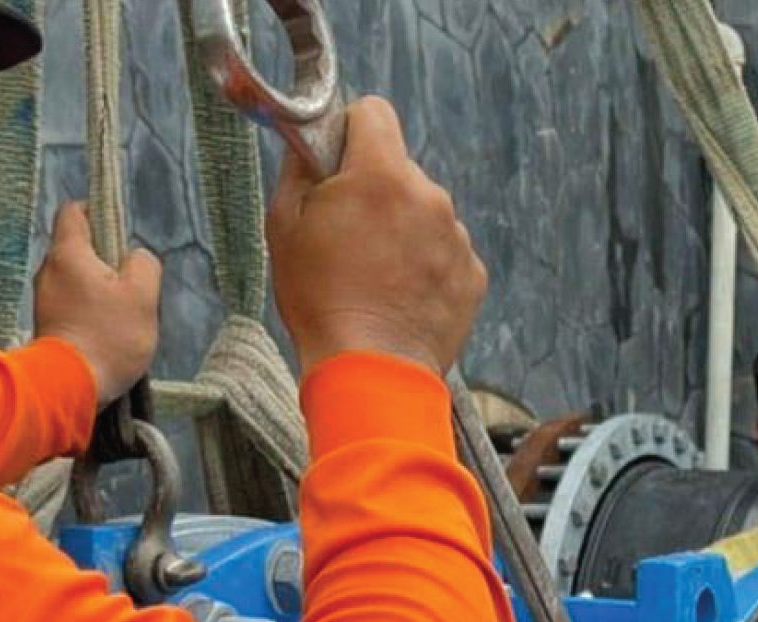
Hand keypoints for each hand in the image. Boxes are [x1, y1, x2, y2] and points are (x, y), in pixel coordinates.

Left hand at [34, 203, 162, 405]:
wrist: (71, 386)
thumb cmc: (108, 336)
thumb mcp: (143, 295)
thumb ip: (144, 264)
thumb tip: (137, 257)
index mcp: (68, 252)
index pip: (74, 211)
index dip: (97, 211)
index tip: (117, 229)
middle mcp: (48, 270)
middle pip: (77, 249)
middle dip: (105, 260)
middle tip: (130, 285)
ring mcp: (43, 299)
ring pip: (75, 279)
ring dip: (98, 290)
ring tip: (121, 316)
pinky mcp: (46, 325)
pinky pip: (70, 305)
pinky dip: (88, 311)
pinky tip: (106, 334)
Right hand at [270, 97, 488, 376]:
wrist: (371, 373)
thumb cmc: (321, 300)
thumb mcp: (284, 224)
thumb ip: (299, 168)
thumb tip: (312, 144)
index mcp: (382, 174)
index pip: (374, 112)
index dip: (349, 132)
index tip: (336, 163)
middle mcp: (430, 197)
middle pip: (399, 168)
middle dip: (374, 189)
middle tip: (347, 235)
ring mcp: (457, 237)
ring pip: (424, 211)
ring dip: (402, 229)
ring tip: (374, 275)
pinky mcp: (473, 274)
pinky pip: (444, 251)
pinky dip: (425, 265)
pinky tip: (400, 296)